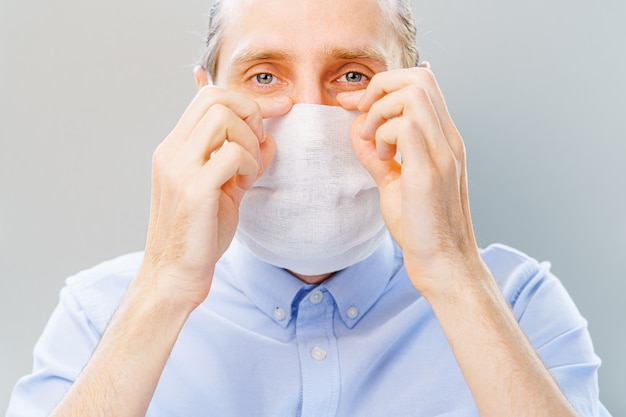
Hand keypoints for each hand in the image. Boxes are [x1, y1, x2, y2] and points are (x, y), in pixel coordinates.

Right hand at [141, 86, 291, 308]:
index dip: (247, 100)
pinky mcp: (193, 189)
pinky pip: (232, 153)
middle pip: (215, 98)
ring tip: (247, 172)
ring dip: (248, 140)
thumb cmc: (199, 235)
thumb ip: (243, 162)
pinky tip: (245, 185)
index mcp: (174, 149)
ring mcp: (179, 168)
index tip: (279, 109)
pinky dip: (249, 164)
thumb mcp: (225, 190)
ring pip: (223, 117)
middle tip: (258, 144)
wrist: (174, 276)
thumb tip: (269, 138)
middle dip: (250, 113)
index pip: (208, 97)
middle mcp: (171, 151)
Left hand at [337, 67, 488, 296]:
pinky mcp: (430, 173)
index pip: (422, 82)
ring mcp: (443, 154)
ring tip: (374, 143)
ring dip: (381, 111)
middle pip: (420, 77)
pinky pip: (405, 127)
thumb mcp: (394, 183)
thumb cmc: (422, 227)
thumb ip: (377, 154)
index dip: (384, 84)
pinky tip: (382, 157)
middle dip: (381, 86)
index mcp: (443, 139)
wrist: (444, 263)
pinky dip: (383, 135)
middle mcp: (449, 140)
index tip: (355, 105)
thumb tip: (356, 129)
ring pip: (414, 94)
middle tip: (363, 115)